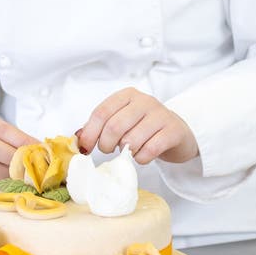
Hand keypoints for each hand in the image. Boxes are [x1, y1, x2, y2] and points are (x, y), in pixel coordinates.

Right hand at [0, 114, 37, 199]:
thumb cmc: (4, 151)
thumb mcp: (12, 140)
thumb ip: (24, 143)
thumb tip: (47, 151)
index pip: (1, 129)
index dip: (20, 139)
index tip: (36, 149)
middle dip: (12, 158)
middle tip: (29, 167)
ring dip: (5, 175)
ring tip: (23, 180)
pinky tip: (10, 190)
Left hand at [76, 87, 198, 164]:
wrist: (177, 133)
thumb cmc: (144, 128)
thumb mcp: (122, 121)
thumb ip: (100, 127)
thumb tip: (78, 138)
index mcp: (127, 95)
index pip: (101, 112)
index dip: (90, 133)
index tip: (85, 148)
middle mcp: (144, 101)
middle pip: (114, 126)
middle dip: (106, 145)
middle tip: (108, 151)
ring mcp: (160, 114)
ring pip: (132, 140)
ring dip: (125, 153)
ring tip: (128, 152)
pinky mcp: (173, 130)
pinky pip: (150, 149)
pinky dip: (141, 159)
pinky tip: (142, 157)